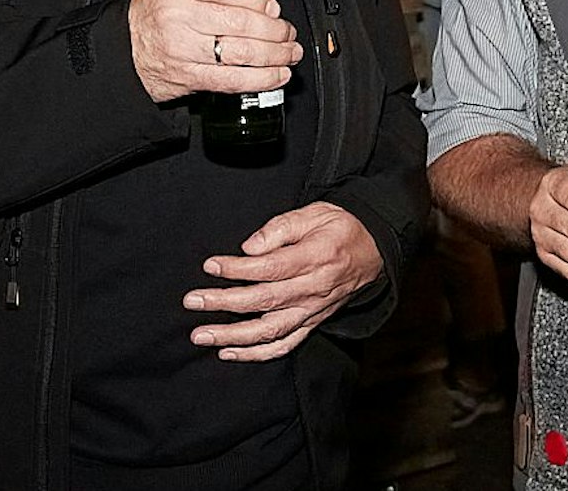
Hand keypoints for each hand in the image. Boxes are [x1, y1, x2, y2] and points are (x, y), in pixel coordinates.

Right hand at [129, 0, 302, 102]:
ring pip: (241, 53)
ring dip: (275, 56)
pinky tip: (278, 75)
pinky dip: (262, 79)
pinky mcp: (188, 77)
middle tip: (288, 33)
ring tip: (290, 54)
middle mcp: (177, 15)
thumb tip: (264, 4)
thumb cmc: (156, 14)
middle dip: (275, 31)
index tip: (275, 8)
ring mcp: (182, 49)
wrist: (122, 50)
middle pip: (240, 23)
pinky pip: (232, 80)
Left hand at [183, 201, 381, 360]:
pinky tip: (229, 353)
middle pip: (264, 301)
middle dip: (224, 303)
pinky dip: (256, 354)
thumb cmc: (340, 228)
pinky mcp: (313, 323)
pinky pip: (284, 345)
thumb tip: (249, 248)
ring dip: (233, 336)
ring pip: (270, 330)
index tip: (210, 266)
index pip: (270, 268)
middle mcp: (314, 289)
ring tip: (201, 335)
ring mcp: (313, 310)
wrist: (374, 250)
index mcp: (316, 258)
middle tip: (192, 300)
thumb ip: (280, 228)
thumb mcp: (315, 213)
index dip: (238, 269)